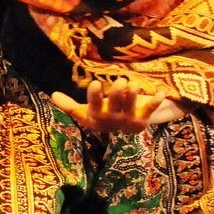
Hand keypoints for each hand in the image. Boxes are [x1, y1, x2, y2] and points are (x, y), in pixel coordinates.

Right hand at [52, 79, 188, 132]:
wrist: (123, 132)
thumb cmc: (101, 116)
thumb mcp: (84, 113)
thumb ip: (69, 105)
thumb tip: (52, 95)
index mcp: (97, 115)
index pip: (94, 105)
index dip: (95, 96)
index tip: (95, 83)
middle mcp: (113, 118)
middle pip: (115, 105)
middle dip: (118, 94)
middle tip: (121, 81)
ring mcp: (128, 119)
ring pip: (132, 106)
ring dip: (134, 96)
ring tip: (135, 85)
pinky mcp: (142, 119)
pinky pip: (150, 110)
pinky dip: (156, 102)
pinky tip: (161, 93)